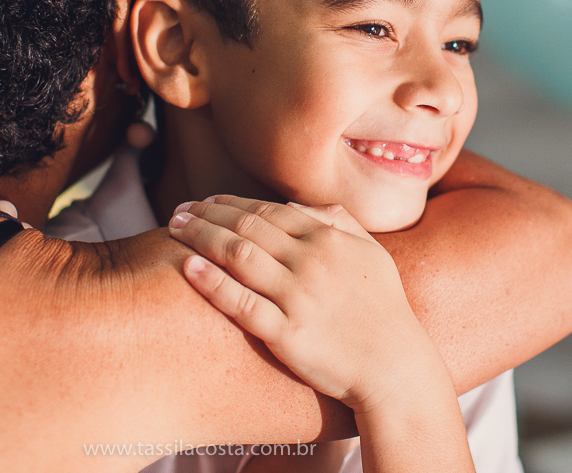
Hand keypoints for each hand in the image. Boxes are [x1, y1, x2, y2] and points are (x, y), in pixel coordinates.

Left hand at [167, 195, 423, 412]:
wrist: (396, 370)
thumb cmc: (385, 312)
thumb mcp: (373, 255)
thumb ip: (341, 223)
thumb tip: (302, 205)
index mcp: (329, 240)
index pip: (268, 211)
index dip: (231, 203)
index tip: (205, 201)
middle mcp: (311, 262)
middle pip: (246, 227)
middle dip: (206, 214)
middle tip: (177, 211)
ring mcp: (298, 298)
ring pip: (238, 256)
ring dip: (201, 238)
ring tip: (174, 229)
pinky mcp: (287, 334)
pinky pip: (241, 303)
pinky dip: (212, 283)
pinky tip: (188, 267)